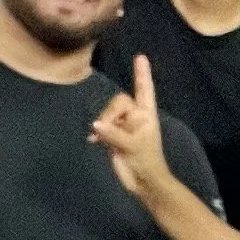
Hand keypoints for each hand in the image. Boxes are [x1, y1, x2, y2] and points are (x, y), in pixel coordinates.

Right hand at [89, 54, 174, 199]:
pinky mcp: (113, 136)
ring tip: (102, 139)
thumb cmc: (147, 161)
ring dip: (102, 124)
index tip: (140, 57)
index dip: (142, 74)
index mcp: (146, 114)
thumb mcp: (132, 146)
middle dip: (110, 113)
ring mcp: (124, 126)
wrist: (143, 182)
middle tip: (107, 131)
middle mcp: (136, 116)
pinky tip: (93, 140)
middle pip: (117, 102)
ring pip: (107, 113)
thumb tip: (96, 125)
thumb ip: (114, 134)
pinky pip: (101, 125)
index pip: (144, 90)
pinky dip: (96, 131)